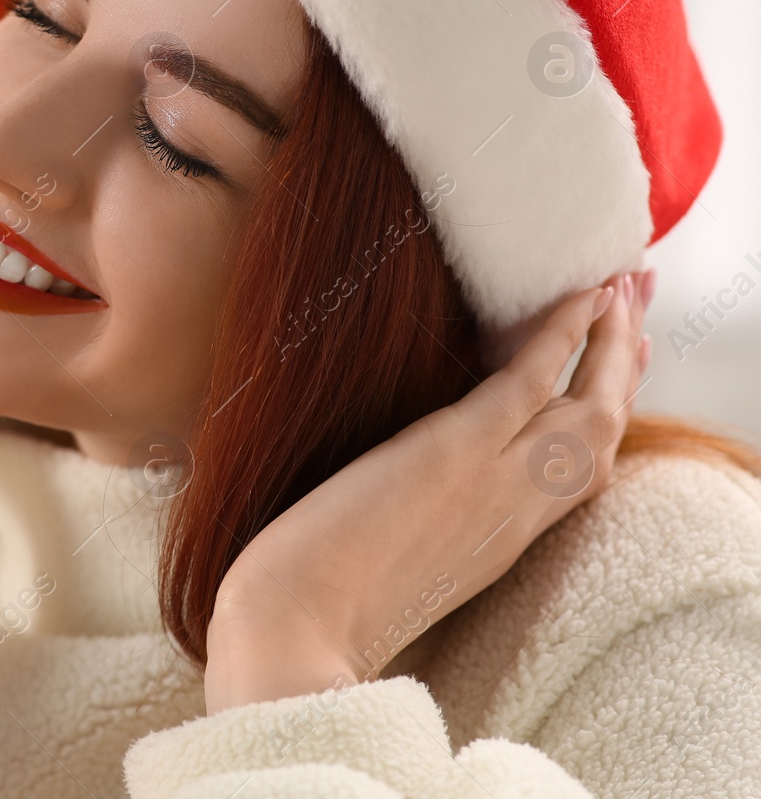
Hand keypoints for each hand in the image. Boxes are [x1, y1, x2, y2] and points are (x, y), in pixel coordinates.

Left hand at [203, 271, 651, 711]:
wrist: (291, 634)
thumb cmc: (309, 605)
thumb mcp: (384, 564)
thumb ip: (409, 524)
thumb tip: (392, 490)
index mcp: (494, 548)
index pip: (571, 479)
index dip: (599, 425)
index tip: (614, 380)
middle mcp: (511, 519)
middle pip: (600, 440)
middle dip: (623, 375)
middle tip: (633, 315)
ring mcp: (492, 484)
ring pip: (588, 408)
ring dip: (611, 345)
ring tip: (617, 289)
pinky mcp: (456, 453)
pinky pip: (530, 381)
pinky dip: (561, 335)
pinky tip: (577, 298)